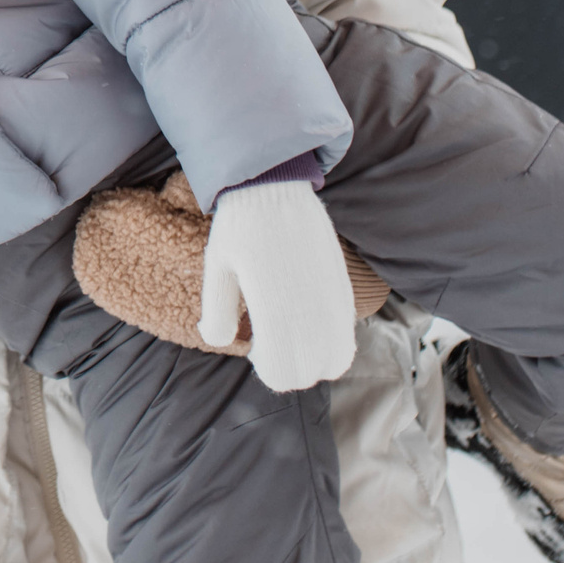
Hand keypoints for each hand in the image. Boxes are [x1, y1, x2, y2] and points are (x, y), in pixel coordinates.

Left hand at [197, 181, 356, 391]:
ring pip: (337, 360)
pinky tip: (306, 313)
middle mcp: (310, 311)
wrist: (274, 187)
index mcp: (275, 309)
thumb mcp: (216, 269)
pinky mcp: (344, 287)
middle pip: (311, 375)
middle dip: (289, 368)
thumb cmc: (238, 228)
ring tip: (291, 330)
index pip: (283, 376)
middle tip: (271, 338)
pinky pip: (348, 334)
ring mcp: (332, 300)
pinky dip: (331, 339)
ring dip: (314, 358)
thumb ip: (216, 313)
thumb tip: (220, 342)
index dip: (266, 368)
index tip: (254, 343)